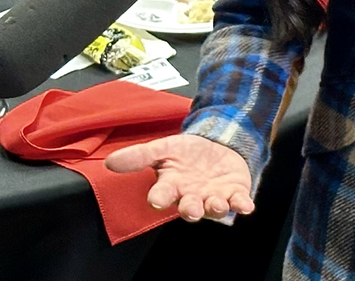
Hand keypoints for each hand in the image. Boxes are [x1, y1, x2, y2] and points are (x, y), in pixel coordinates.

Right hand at [104, 133, 254, 221]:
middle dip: (190, 210)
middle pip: (189, 208)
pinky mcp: (235, 194)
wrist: (218, 144)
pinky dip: (242, 205)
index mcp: (172, 186)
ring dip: (216, 208)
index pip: (162, 195)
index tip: (157, 200)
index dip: (160, 198)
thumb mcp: (164, 148)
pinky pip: (239, 203)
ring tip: (216, 203)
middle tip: (191, 209)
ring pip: (214, 209)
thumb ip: (139, 156)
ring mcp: (214, 196)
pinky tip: (245, 205)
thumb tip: (110, 162)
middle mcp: (192, 196)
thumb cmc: (188, 152)